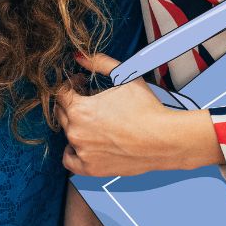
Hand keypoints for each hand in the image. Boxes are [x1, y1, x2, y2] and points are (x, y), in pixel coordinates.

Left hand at [57, 53, 183, 176]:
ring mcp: (82, 152)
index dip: (71, 84)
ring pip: (67, 135)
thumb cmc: (147, 111)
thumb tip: (81, 56)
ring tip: (93, 122)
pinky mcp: (91, 168)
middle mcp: (76, 132)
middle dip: (72, 103)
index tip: (81, 83)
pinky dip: (73, 151)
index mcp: (80, 109)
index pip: (61, 93)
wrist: (164, 140)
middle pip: (61, 114)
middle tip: (89, 101)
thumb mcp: (124, 77)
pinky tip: (85, 143)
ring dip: (75, 126)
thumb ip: (99, 63)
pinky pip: (70, 160)